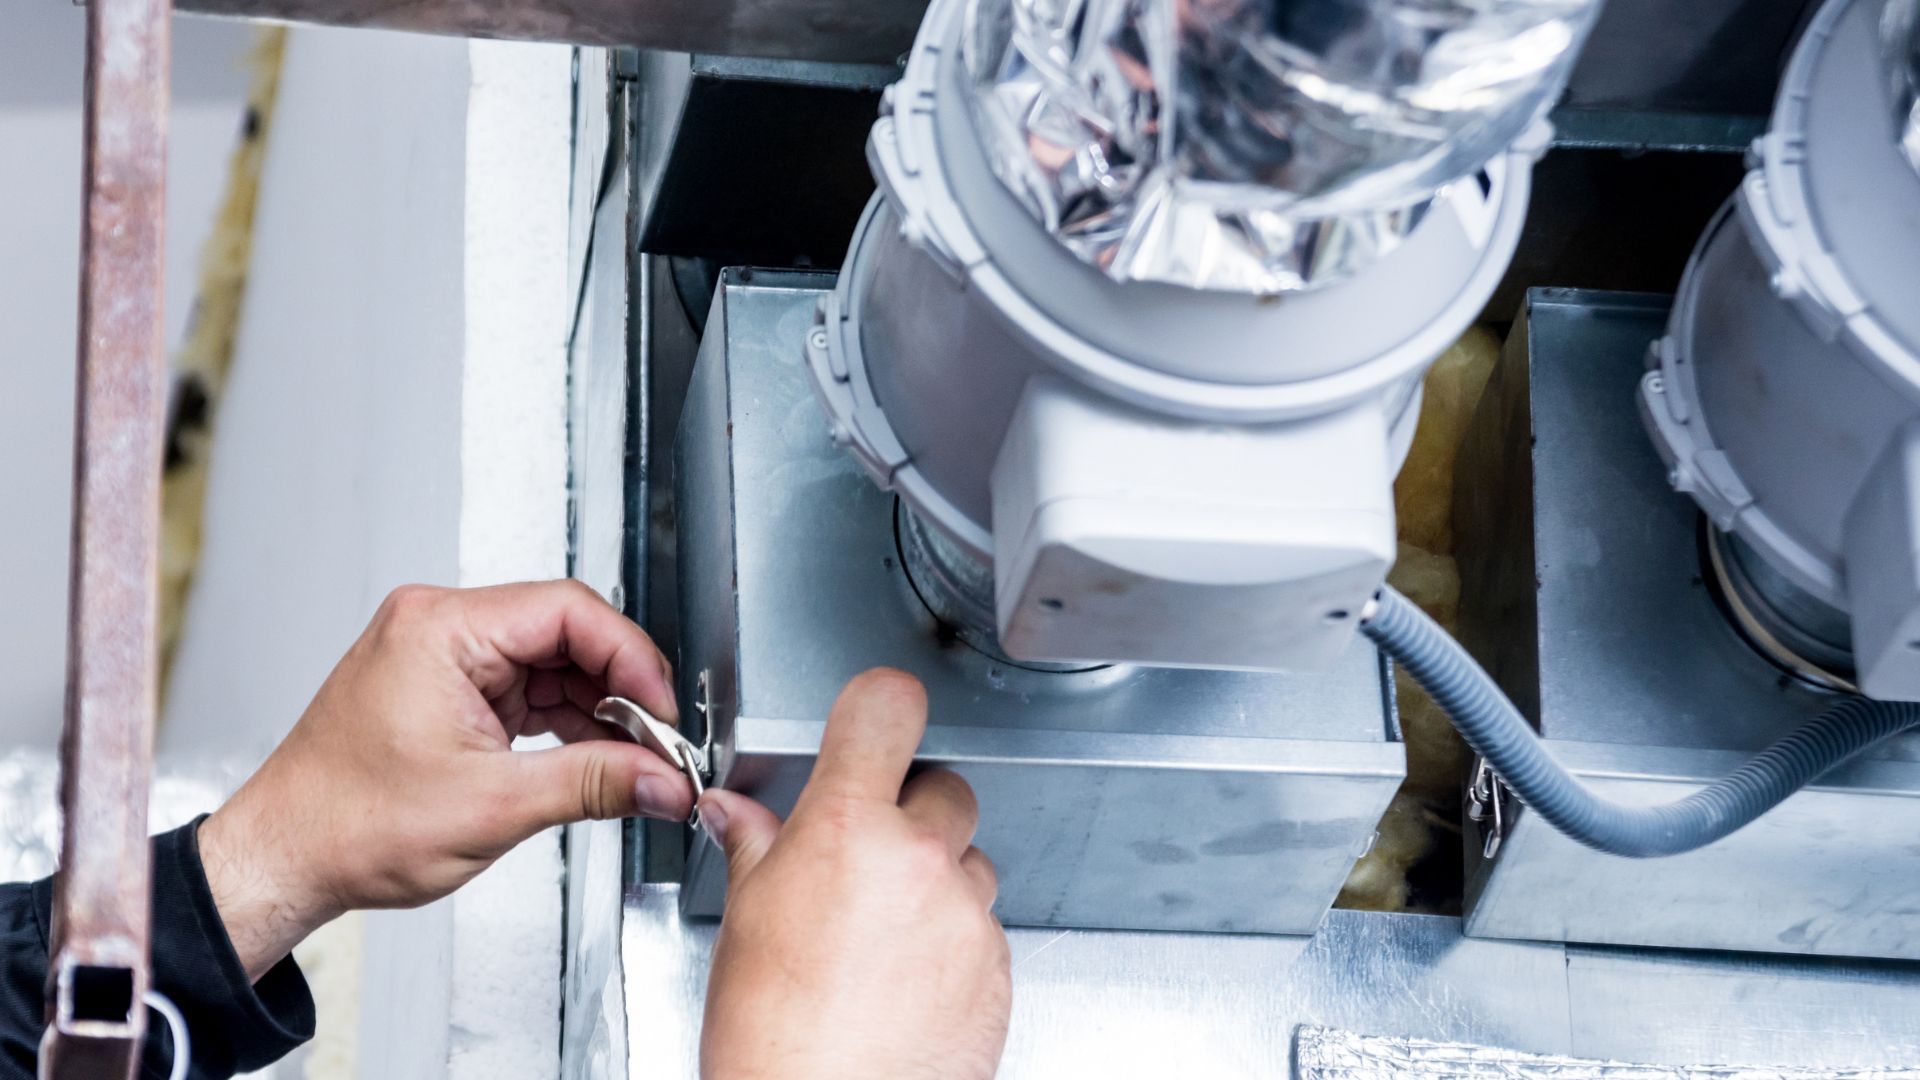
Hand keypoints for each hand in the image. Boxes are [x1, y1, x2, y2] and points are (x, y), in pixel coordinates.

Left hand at [198, 581, 696, 979]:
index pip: (569, 611)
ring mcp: (441, 655)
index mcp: (439, 628)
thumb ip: (594, 783)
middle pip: (566, 632)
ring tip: (632, 760)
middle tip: (658, 742)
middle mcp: (437, 627)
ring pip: (551, 662)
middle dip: (620, 689)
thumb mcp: (493, 807)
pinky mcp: (446, 687)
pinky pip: (526, 688)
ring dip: (596, 710)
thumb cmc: (346, 826)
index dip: (631, 659)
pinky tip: (592, 758)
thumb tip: (662, 778)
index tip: (662, 710)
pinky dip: (564, 723)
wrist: (284, 860)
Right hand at [698, 669, 1010, 1079]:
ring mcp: (965, 914)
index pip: (887, 709)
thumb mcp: (746, 921)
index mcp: (847, 829)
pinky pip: (984, 926)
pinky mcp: (997, 966)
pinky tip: (906, 975)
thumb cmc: (773, 1039)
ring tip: (881, 930)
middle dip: (910, 811)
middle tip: (867, 855)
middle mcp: (919, 860)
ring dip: (936, 878)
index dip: (881, 707)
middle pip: (943, 788)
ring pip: (969, 860)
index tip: (875, 720)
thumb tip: (735, 814)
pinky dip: (953, 938)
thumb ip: (755, 848)